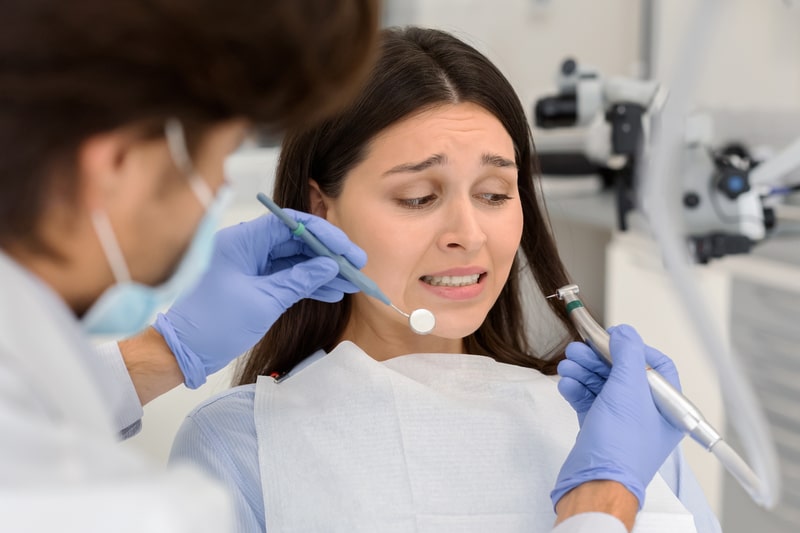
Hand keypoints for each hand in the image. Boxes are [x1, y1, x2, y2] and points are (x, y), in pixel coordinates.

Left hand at [153, 211, 365, 388]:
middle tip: (357, 267)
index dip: (324, 234)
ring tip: (350, 284)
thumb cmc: (214, 323)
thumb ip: (299, 280)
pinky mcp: (253, 283)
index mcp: (243, 240)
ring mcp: (250, 265)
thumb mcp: (264, 301)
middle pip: (296, 241)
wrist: (183, 351)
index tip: (347, 250)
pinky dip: (307, 284)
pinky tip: (331, 292)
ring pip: (294, 260)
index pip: (291, 224)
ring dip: (322, 272)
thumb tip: (330, 266)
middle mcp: (247, 247)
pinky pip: (286, 276)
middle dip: (328, 255)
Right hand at [551, 325, 684, 509]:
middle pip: (623, 372)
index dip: (634, 349)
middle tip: (579, 348)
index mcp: (666, 407)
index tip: (612, 338)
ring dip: (584, 371)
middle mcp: (646, 413)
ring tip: (568, 364)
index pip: (655, 366)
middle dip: (598, 359)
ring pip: (603, 385)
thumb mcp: (628, 389)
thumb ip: (628, 354)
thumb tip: (625, 334)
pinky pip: (590, 400)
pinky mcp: (600, 428)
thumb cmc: (621, 447)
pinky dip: (577, 389)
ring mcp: (622, 421)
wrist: (595, 482)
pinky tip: (568, 383)